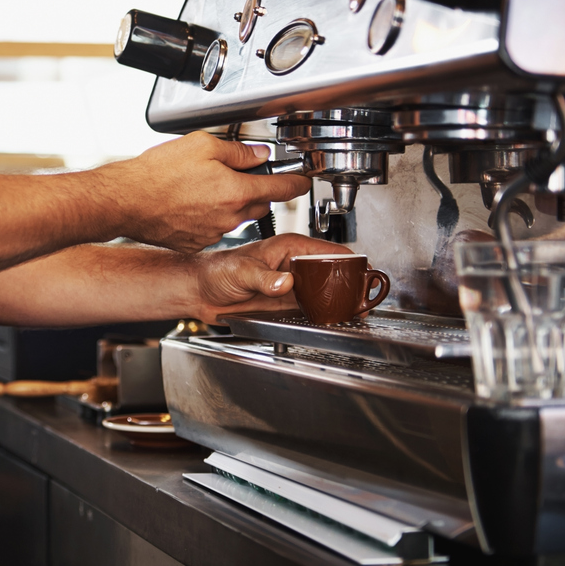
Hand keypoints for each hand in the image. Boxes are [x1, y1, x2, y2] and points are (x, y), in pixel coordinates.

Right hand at [99, 132, 310, 252]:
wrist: (126, 201)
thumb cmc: (157, 174)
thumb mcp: (202, 146)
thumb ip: (237, 151)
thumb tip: (256, 155)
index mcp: (236, 191)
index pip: (281, 188)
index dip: (296, 183)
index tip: (302, 181)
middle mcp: (229, 217)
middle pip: (259, 203)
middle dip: (256, 189)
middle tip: (237, 174)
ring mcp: (212, 233)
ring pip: (235, 216)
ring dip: (229, 202)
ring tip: (202, 187)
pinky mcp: (195, 242)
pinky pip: (213, 228)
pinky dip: (209, 216)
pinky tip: (189, 203)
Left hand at [189, 234, 353, 323]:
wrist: (200, 291)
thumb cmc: (215, 271)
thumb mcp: (241, 271)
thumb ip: (264, 278)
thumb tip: (286, 284)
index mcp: (288, 247)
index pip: (329, 250)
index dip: (350, 262)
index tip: (364, 275)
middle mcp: (293, 264)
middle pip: (332, 272)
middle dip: (348, 284)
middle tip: (361, 300)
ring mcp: (291, 283)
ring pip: (324, 290)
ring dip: (337, 300)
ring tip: (352, 311)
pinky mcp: (285, 301)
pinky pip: (311, 306)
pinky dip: (322, 312)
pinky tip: (330, 318)